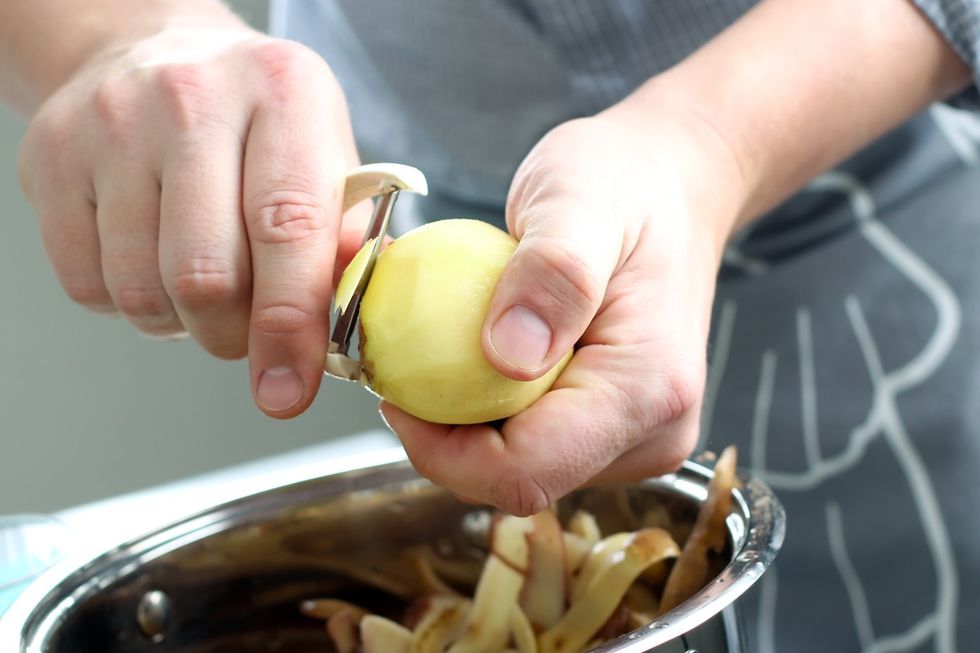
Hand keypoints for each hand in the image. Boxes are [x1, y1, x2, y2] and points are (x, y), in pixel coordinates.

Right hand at [17, 25, 362, 416]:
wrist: (154, 55)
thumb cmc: (257, 122)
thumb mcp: (325, 157)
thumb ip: (343, 243)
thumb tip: (340, 336)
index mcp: (283, 93)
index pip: (287, 228)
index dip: (289, 325)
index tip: (289, 388)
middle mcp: (192, 100)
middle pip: (207, 276)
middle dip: (234, 336)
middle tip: (248, 331)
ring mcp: (111, 124)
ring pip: (143, 291)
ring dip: (181, 323)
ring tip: (202, 285)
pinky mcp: (51, 158)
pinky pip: (88, 285)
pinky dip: (129, 303)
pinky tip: (153, 262)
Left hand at [382, 104, 745, 514]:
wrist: (670, 184)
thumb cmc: (628, 182)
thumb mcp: (580, 200)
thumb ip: (552, 274)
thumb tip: (509, 357)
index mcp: (648, 391)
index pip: (527, 472)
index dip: (442, 452)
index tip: (395, 391)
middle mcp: (651, 432)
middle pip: (518, 479)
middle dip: (446, 434)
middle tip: (407, 355)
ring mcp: (635, 436)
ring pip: (520, 465)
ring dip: (465, 419)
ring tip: (442, 344)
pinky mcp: (613, 426)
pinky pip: (532, 439)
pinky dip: (488, 405)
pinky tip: (471, 351)